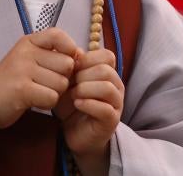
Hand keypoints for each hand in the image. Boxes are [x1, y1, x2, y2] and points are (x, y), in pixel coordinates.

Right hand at [0, 28, 81, 128]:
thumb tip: (81, 54)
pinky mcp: (22, 89)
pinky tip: (35, 101)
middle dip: (62, 78)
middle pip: (67, 64)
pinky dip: (47, 104)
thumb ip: (53, 54)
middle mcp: (25, 52)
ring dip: (54, 93)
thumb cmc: (13, 80)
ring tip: (38, 92)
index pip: (57, 35)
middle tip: (45, 83)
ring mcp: (22, 69)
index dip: (68, 49)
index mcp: (28, 42)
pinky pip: (52, 97)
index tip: (62, 63)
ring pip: (61, 83)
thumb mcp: (29, 59)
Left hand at [56, 48, 123, 175]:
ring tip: (73, 96)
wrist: (72, 132)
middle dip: (83, 75)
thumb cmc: (70, 103)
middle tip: (69, 85)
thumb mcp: (66, 81)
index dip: (87, 59)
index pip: (107, 55)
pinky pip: (105, 109)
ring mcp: (116, 104)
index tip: (71, 68)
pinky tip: (77, 104)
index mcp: (107, 73)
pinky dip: (88, 104)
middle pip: (106, 70)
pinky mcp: (112, 121)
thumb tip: (75, 50)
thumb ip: (71, 65)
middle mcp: (116, 86)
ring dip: (85, 89)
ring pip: (108, 87)